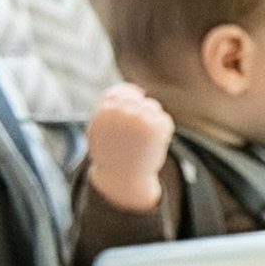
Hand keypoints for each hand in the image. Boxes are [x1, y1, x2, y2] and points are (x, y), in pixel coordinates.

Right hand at [86, 81, 174, 212]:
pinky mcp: (159, 128)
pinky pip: (163, 119)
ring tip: (141, 138)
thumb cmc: (109, 151)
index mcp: (106, 109)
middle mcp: (124, 111)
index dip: (126, 99)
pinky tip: (152, 142)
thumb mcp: (101, 126)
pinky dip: (160, 129)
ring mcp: (142, 119)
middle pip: (137, 98)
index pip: (121, 91)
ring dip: (149, 118)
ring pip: (152, 106)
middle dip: (138, 110)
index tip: (126, 115)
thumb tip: (137, 89)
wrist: (122, 177)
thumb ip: (112, 104)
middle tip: (134, 131)